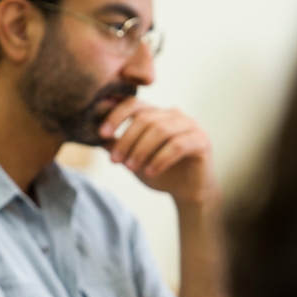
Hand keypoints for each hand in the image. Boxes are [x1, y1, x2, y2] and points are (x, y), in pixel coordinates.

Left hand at [100, 98, 218, 203]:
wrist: (187, 192)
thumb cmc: (159, 171)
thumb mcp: (132, 158)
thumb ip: (117, 145)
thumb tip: (96, 136)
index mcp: (156, 114)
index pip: (133, 104)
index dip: (115, 116)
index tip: (101, 134)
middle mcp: (173, 115)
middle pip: (145, 118)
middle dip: (126, 140)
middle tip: (115, 160)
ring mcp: (189, 125)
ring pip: (160, 130)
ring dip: (141, 150)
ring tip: (130, 167)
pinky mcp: (201, 140)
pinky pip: (178, 145)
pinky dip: (160, 158)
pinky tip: (150, 171)